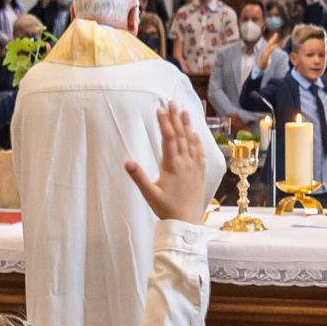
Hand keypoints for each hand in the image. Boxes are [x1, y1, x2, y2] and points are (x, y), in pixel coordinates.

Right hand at [122, 106, 210, 223]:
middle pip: (180, 136)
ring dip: (187, 126)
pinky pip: (199, 153)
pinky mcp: (200, 173)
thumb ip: (139, 177)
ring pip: (191, 142)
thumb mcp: (149, 194)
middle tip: (171, 102)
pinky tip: (195, 134)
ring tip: (184, 111)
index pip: (168, 139)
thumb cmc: (166, 209)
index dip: (164, 123)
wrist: (187, 223)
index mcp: (172, 166)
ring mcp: (194, 168)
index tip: (160, 110)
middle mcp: (185, 163)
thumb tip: (127, 162)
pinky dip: (197, 141)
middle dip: (175, 118)